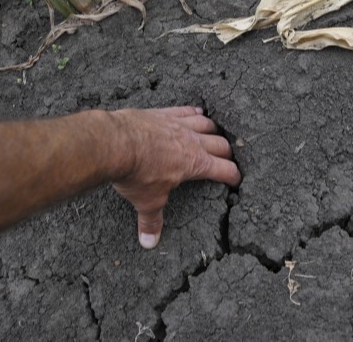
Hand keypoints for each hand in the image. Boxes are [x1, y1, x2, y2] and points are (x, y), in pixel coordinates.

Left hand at [110, 107, 240, 248]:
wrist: (115, 143)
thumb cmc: (136, 172)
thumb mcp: (147, 201)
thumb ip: (152, 221)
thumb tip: (149, 242)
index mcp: (196, 164)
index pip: (225, 170)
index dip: (234, 176)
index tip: (236, 180)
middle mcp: (193, 141)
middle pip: (221, 144)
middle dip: (227, 153)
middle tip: (227, 159)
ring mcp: (179, 124)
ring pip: (207, 124)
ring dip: (214, 130)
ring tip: (215, 134)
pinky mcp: (165, 113)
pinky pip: (186, 110)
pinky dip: (194, 112)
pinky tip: (197, 112)